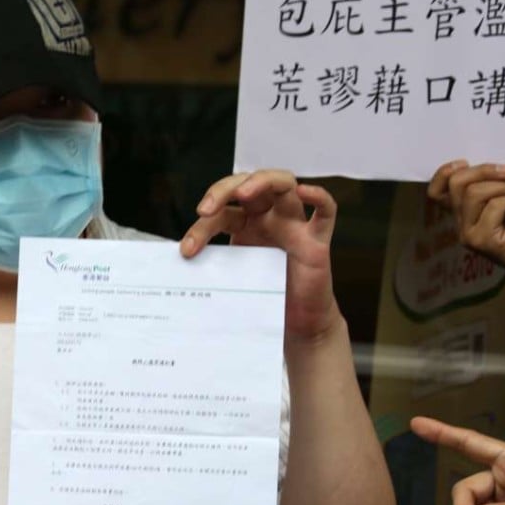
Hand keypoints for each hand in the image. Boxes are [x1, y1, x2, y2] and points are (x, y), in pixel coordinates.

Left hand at [180, 170, 341, 346]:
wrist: (296, 324)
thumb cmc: (266, 296)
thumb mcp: (233, 277)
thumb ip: (213, 266)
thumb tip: (179, 267)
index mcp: (246, 225)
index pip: (221, 214)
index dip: (201, 228)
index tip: (187, 250)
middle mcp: (269, 218)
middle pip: (248, 185)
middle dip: (223, 190)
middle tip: (204, 210)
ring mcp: (294, 225)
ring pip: (284, 184)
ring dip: (261, 181)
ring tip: (243, 193)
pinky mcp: (317, 241)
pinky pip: (325, 212)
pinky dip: (319, 197)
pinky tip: (304, 192)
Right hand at [428, 160, 504, 286]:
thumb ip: (488, 184)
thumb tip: (481, 165)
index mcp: (463, 212)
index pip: (435, 192)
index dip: (444, 173)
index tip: (466, 162)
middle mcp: (461, 223)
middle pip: (455, 184)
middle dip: (484, 171)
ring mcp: (468, 234)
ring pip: (474, 193)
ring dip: (503, 187)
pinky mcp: (481, 242)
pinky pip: (492, 207)